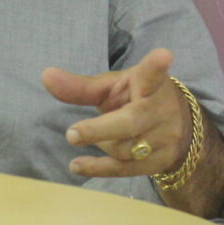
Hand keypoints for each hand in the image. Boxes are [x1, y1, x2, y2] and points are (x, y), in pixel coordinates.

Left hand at [41, 48, 188, 178]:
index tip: (162, 55)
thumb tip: (45, 75)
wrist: (177, 128)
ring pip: (124, 149)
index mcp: (150, 84)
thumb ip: (81, 86)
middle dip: (100, 129)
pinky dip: (97, 169)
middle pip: (131, 122)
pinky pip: (124, 169)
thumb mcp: (113, 87)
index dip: (156, 66)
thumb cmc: (136, 98)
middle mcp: (161, 110)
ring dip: (100, 143)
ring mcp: (164, 138)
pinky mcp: (159, 162)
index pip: (153, 74)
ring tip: (91, 134)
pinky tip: (76, 165)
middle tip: (71, 134)